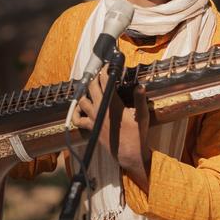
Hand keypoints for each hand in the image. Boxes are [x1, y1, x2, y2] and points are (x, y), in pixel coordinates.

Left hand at [72, 68, 151, 189]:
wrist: (129, 154)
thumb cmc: (137, 135)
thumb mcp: (143, 116)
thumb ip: (140, 100)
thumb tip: (140, 86)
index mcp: (113, 105)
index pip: (106, 82)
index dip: (106, 71)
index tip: (108, 65)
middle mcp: (101, 110)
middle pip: (93, 88)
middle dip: (96, 78)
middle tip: (100, 73)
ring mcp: (94, 119)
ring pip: (82, 101)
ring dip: (85, 93)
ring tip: (91, 88)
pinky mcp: (91, 128)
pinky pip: (78, 120)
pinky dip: (77, 113)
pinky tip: (81, 109)